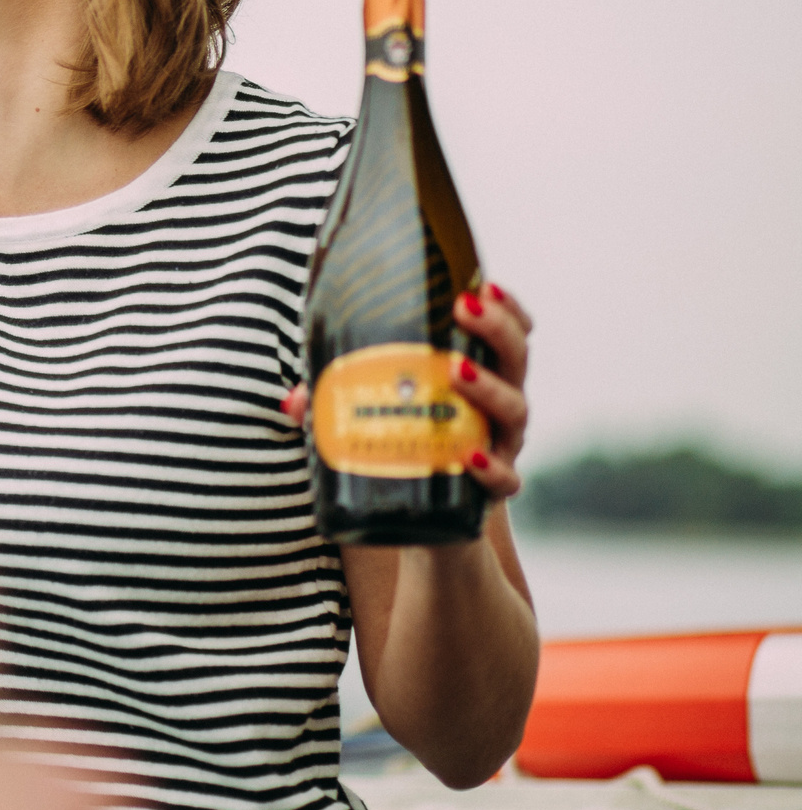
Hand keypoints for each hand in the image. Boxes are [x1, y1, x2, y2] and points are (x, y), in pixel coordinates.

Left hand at [279, 280, 533, 497]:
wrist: (428, 526)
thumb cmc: (405, 446)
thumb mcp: (371, 413)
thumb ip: (334, 399)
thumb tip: (294, 398)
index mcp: (477, 375)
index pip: (508, 334)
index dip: (506, 309)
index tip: (485, 284)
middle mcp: (498, 406)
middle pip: (515, 359)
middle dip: (495, 329)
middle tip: (464, 307)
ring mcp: (500, 446)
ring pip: (513, 411)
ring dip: (487, 387)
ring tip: (455, 370)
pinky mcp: (491, 492)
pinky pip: (505, 480)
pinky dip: (491, 468)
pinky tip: (469, 456)